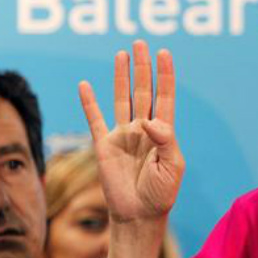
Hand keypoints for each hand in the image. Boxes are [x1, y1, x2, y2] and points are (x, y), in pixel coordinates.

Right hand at [78, 40, 184, 225]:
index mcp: (163, 133)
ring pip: (121, 99)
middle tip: (140, 43)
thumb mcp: (172, 166)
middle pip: (143, 91)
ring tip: (122, 53)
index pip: (164, 97)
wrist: (138, 214)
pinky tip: (85, 84)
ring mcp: (123, 135)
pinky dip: (89, 103)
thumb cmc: (160, 193)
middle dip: (142, 68)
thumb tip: (149, 121)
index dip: (165, 75)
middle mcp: (143, 129)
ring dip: (122, 77)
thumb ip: (166, 140)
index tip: (164, 53)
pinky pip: (94, 119)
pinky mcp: (104, 145)